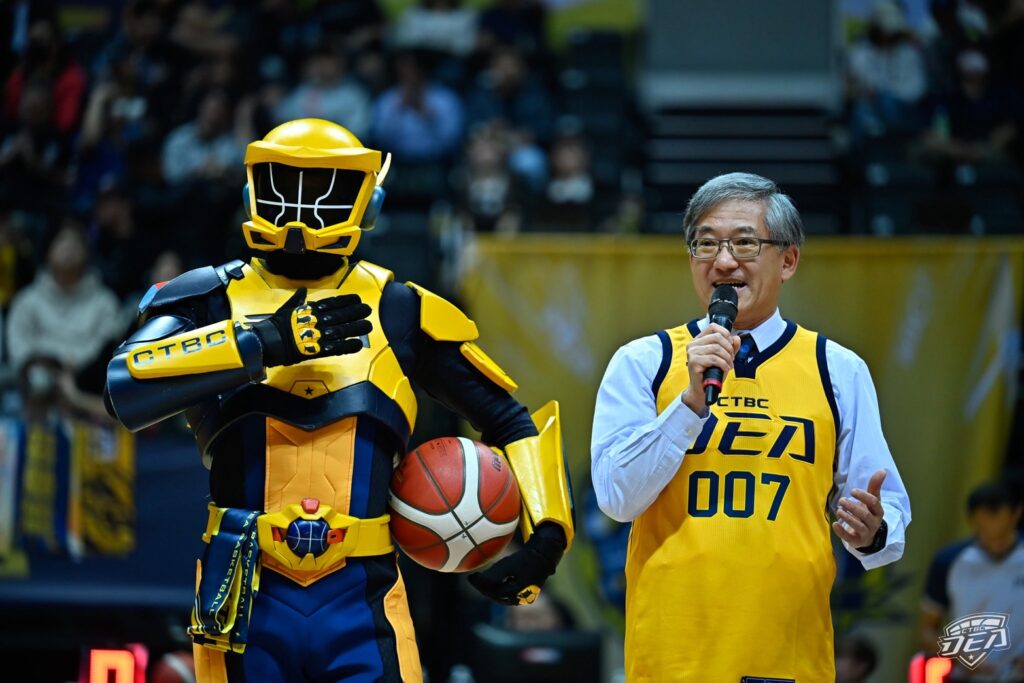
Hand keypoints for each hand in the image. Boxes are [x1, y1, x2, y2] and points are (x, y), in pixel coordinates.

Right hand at [251, 287, 371, 367]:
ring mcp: (319, 334)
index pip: (333, 302)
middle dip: (357, 312)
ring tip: (368, 326)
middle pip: (342, 315)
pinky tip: (358, 344)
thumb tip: (302, 290)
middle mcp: (318, 320)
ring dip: (357, 328)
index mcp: (311, 309)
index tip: (357, 299)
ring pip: (343, 330)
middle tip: (368, 311)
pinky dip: (349, 346)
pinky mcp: (319, 348)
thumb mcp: (287, 307)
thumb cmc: (276, 324)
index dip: (347, 301)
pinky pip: (338, 347)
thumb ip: (297, 299)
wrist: (269, 340)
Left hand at [468, 523, 565, 605]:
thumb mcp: (510, 564)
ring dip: (490, 587)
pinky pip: (506, 591)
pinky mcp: (524, 592)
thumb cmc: (528, 558)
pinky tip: (490, 580)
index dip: (481, 585)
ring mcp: (522, 597)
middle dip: (483, 587)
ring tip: (479, 580)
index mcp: (517, 593)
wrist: (545, 555)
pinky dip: (497, 586)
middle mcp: (520, 598)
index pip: (494, 592)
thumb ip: (495, 574)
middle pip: (496, 595)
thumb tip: (478, 581)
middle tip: (472, 578)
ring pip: (501, 594)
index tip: (471, 576)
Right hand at [680, 323, 740, 413]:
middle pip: (717, 337)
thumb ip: (731, 347)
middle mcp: (693, 344)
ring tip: (729, 365)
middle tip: (731, 358)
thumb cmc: (711, 373)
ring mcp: (692, 353)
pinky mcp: (694, 362)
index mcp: (698, 340)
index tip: (731, 344)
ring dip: (727, 358)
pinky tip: (725, 369)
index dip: (725, 334)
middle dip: (728, 348)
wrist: (703, 389)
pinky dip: (723, 364)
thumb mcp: (724, 358)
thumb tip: (737, 338)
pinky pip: (714, 359)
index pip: (713, 327)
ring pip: (717, 348)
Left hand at [832, 469, 885, 547]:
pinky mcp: (857, 541)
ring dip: (848, 518)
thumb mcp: (872, 500)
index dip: (864, 496)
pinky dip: (842, 532)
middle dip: (853, 507)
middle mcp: (874, 523)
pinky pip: (850, 538)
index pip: (874, 503)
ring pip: (859, 527)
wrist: (868, 534)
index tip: (852, 491)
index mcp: (878, 511)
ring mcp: (866, 533)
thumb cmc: (869, 512)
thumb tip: (883, 470)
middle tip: (841, 500)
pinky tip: (835, 524)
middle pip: (865, 516)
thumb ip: (875, 486)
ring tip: (839, 510)